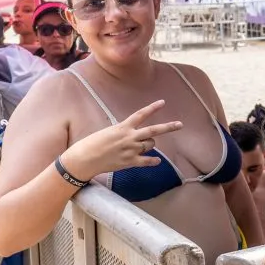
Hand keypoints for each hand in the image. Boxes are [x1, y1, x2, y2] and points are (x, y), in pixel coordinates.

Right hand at [59, 100, 182, 180]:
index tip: (163, 102)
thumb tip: (134, 135)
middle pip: (154, 130)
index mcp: (122, 127)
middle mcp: (129, 137)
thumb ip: (123, 132)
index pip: (141, 114)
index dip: (152, 108)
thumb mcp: (108, 132)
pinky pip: (147, 161)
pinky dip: (153, 161)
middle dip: (169, 127)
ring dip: (150, 144)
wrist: (84, 159)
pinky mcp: (130, 162)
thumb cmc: (92, 144)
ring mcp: (131, 150)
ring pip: (151, 145)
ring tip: (141, 145)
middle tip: (180, 125)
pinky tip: (157, 161)